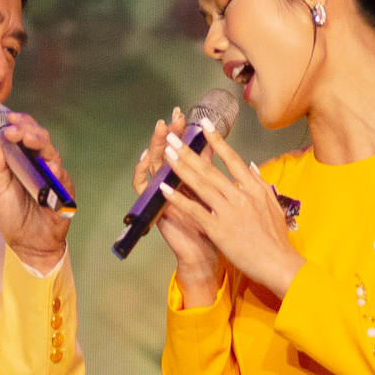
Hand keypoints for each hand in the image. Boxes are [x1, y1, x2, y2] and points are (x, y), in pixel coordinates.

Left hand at [0, 111, 73, 272]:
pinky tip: (51, 168)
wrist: (27, 245)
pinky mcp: (64, 196)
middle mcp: (42, 166)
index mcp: (26, 161)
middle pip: (41, 139)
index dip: (19, 123)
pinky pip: (63, 182)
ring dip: (41, 144)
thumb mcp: (0, 190)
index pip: (26, 134)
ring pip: (52, 154)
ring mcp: (54, 179)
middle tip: (14, 128)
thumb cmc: (15, 217)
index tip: (7, 118)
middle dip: (28, 130)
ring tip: (29, 139)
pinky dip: (58, 174)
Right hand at [133, 108, 222, 308]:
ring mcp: (163, 195)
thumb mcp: (224, 202)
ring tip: (159, 129)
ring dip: (155, 146)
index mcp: (194, 183)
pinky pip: (141, 187)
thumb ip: (224, 179)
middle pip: (171, 153)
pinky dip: (141, 173)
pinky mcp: (154, 207)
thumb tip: (234, 157)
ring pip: (155, 164)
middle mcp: (176, 186)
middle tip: (173, 117)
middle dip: (172, 135)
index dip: (190, 135)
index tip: (193, 117)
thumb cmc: (218, 232)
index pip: (190, 152)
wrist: (206, 258)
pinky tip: (144, 158)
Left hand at [161, 124, 303, 300]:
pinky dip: (177, 198)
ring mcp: (228, 212)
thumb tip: (250, 167)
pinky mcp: (217, 229)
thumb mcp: (273, 206)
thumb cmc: (276, 239)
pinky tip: (163, 188)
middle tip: (173, 136)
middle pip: (210, 169)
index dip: (217, 141)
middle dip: (189, 151)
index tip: (204, 124)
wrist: (277, 263)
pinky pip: (193, 210)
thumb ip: (260, 185)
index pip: (232, 159)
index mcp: (254, 189)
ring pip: (200, 185)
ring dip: (180, 167)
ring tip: (166, 153)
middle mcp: (240, 196)